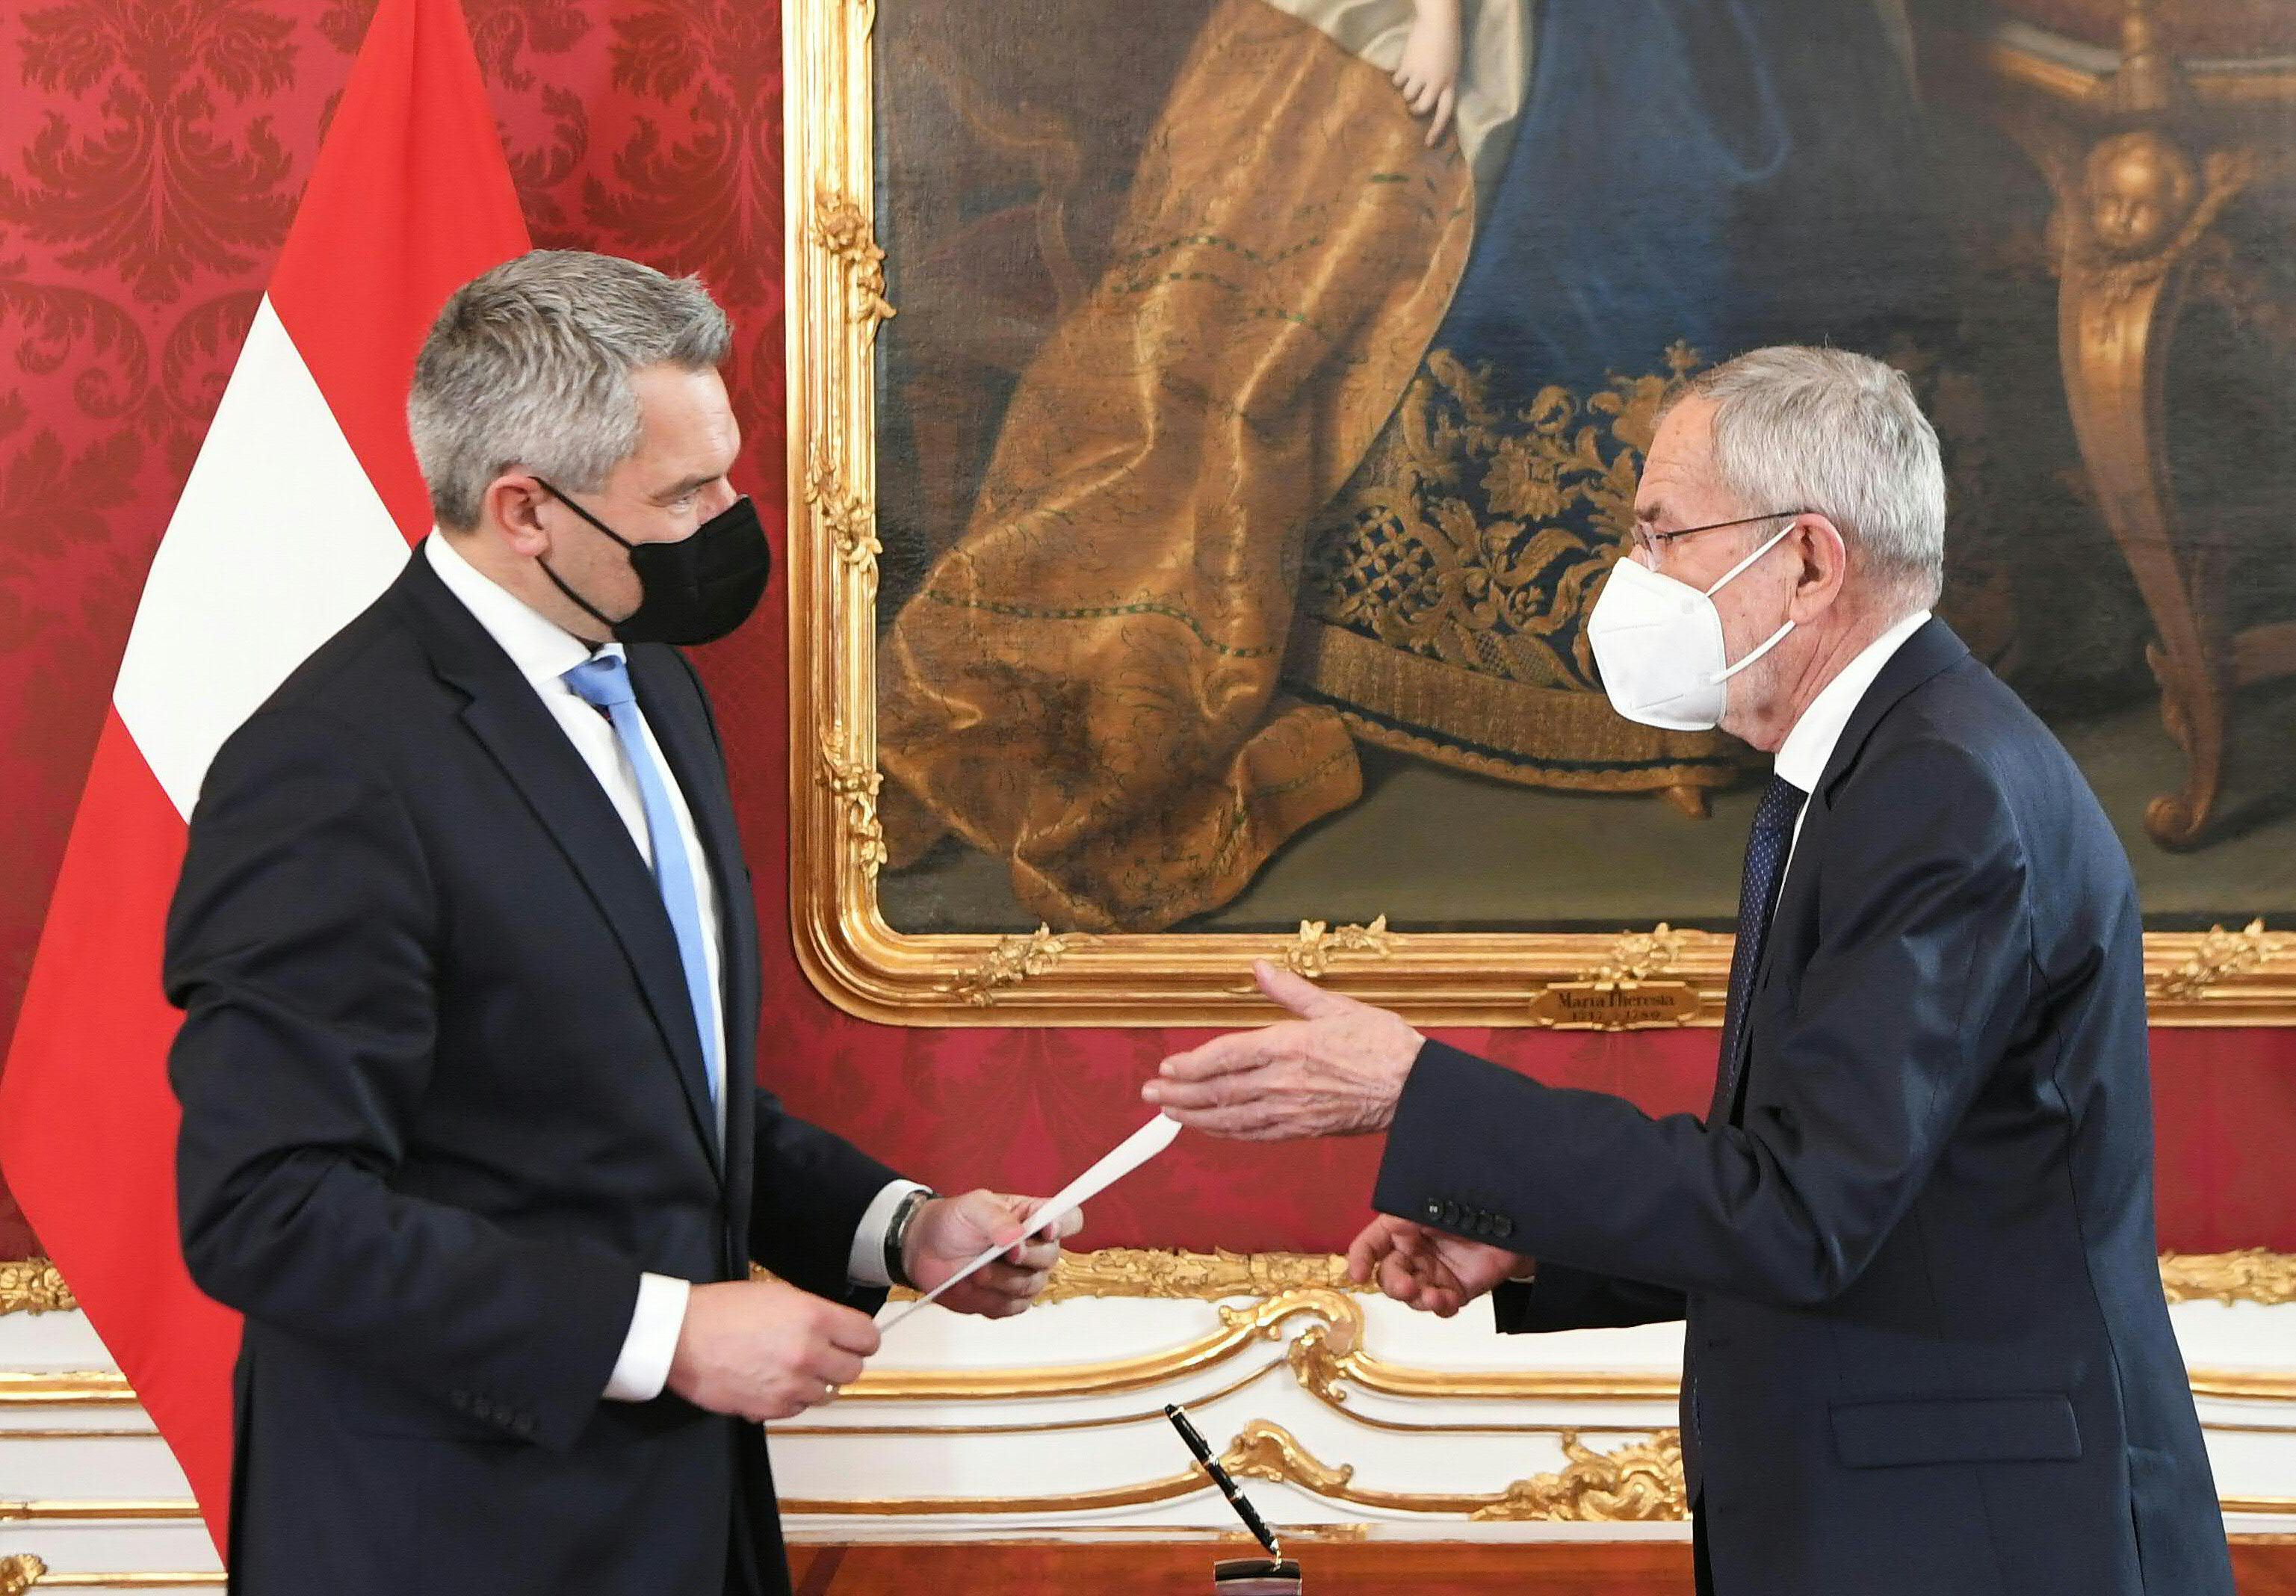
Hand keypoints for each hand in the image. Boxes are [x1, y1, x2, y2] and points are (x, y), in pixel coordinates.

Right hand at [666, 1279, 880, 1421]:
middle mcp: (809, 1354)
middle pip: (853, 1370)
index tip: (855, 1340)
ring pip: (827, 1393)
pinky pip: (798, 1408)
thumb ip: (815, 1314)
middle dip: (841, 1362)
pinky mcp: (771, 1409)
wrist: (680, 1338)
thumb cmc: (724, 1309)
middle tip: (822, 1355)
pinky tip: (771, 1382)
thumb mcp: (778, 1294)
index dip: (863, 1339)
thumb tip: (837, 1331)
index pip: (867, 1337)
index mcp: (815, 1318)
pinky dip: (790, 1399)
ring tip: (790, 1369)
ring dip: (815, 1383)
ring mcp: (791, 1386)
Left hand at [903, 1189, 1081, 1318]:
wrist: (924, 1249)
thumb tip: (1017, 1236)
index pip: (1069, 1219)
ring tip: (973, 1272)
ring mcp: (1024, 1277)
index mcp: (1033, 1217)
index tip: (1046, 1230)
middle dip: (1022, 1258)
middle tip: (995, 1254)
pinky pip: (1011, 1308)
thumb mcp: (972, 1207)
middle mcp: (1036, 1248)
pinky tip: (970, 1286)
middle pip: (1051, 1257)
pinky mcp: (1007, 1301)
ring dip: (999, 1281)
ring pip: (1030, 1287)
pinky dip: (988, 1299)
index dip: (1064, 1225)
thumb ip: (995, 1218)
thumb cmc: (953, 1221)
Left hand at [1141, 961, 1423, 1139]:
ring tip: (1168, 1113)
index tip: (1168, 1066)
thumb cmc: (1381, 1044)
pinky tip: (1210, 1129)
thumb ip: (1291, 990)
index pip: (1225, 1056)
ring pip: (1230, 1118)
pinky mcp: (1302, 1130)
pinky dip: (1226, 1133)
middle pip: (1218, 1090)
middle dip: (1179, 1093)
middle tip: (1151, 1092)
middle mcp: (1282, 1081)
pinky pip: (1254, 1135)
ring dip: (1195, 1116)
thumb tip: (1260, 968)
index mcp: (1288, 1045)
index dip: (1191, 1064)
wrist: (1415, 1089)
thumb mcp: (1335, 1006)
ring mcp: (1291, 1110)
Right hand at [1347, 1215, 1526, 1316]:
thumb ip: (1411, 1211)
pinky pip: (1439, 1306)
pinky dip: (1440, 1307)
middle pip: (1388, 1275)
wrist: (1515, 1224)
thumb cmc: (1474, 1202)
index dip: (1358, 1259)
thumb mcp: (1435, 1200)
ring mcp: (1433, 1273)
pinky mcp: (1454, 1290)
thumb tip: (1393, 1223)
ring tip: (1435, 1297)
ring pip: (1411, 1295)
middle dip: (1395, 1285)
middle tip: (1410, 1287)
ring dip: (1418, 1299)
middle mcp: (1412, 1252)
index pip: (1370, 1244)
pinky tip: (1449, 1300)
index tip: (1356, 1276)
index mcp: (1401, 1227)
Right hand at [1394, 0, 1460, 146]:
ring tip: (1409, 78)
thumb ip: (1443, 83)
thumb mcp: (1452, 66)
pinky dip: (1398, 77)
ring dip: (1406, 90)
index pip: (1444, 113)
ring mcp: (1420, 75)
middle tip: (1412, 106)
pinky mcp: (1407, 66)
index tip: (1428, 143)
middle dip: (1415, 110)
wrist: (1439, 22)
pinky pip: (1397, 81)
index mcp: (1450, 83)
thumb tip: (1428, 99)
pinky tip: (1403, 68)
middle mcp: (1436, 83)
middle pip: (1421, 108)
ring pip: (1407, 96)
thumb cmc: (1448, 42)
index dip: (1436, 130)